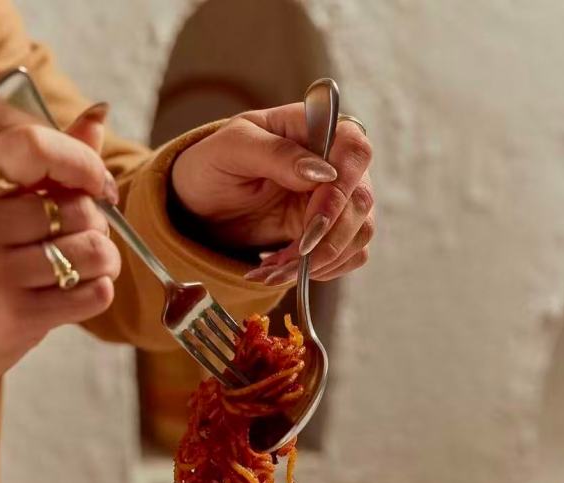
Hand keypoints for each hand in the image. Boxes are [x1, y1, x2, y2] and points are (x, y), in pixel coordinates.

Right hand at [0, 109, 120, 397]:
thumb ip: (43, 161)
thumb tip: (98, 114)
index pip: (32, 148)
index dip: (81, 160)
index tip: (97, 182)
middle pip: (78, 209)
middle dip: (95, 221)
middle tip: (77, 234)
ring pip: (93, 251)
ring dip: (105, 258)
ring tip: (84, 262)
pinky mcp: (20, 317)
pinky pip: (94, 294)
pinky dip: (100, 290)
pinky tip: (79, 289)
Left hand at [170, 103, 373, 285]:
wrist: (202, 204)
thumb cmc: (213, 165)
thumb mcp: (233, 150)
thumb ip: (277, 154)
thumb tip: (323, 171)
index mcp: (314, 128)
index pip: (355, 151)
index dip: (342, 190)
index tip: (312, 223)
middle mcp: (335, 163)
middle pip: (361, 202)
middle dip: (325, 240)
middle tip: (282, 263)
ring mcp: (337, 200)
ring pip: (358, 235)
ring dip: (319, 262)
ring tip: (272, 271)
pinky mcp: (331, 232)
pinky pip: (346, 257)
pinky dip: (318, 271)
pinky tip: (282, 270)